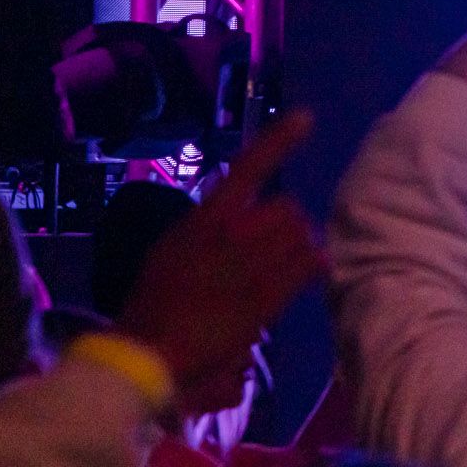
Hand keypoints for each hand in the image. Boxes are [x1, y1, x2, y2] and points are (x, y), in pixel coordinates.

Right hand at [119, 112, 320, 407]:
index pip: (249, 167)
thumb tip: (231, 216)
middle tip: (271, 250)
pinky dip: (313, 267)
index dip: (280, 141)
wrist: (152, 348)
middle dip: (285, 227)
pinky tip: (306, 275)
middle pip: (288, 208)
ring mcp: (256, 261)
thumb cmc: (152, 303)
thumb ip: (206, 229)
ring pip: (302, 235)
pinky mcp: (271, 292)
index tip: (307, 118)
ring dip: (298, 248)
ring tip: (280, 269)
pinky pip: (311, 265)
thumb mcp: (173, 249)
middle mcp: (236, 231)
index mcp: (207, 216)